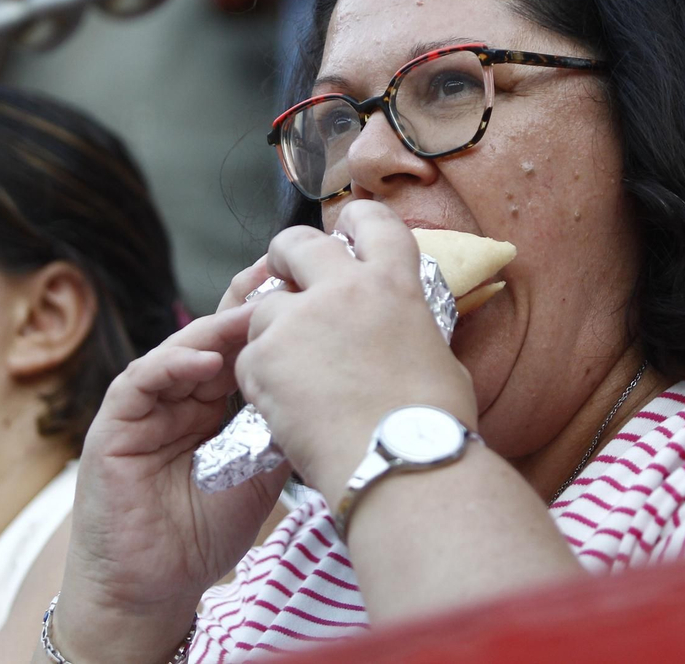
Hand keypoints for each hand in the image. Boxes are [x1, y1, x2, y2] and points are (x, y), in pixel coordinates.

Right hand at [52, 306, 286, 661]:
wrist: (152, 589)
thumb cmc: (202, 536)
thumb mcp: (259, 475)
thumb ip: (281, 430)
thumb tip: (331, 390)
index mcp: (211, 404)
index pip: (241, 349)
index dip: (273, 321)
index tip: (311, 294)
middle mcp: (179, 397)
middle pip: (214, 338)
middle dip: (249, 307)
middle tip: (285, 277)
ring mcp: (145, 407)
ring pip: (182, 351)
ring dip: (218, 330)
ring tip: (257, 314)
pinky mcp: (115, 425)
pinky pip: (142, 380)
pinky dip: (174, 366)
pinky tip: (208, 361)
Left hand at [235, 201, 477, 498]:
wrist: (399, 465)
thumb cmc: (433, 425)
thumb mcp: (435, 356)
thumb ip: (408, 328)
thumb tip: (402, 333)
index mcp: (393, 283)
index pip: (372, 222)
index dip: (355, 220)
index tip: (346, 229)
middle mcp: (343, 289)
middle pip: (297, 243)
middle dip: (287, 257)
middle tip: (288, 278)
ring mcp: (298, 320)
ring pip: (264, 308)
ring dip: (273, 333)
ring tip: (294, 377)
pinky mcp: (264, 357)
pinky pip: (249, 357)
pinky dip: (261, 379)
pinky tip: (285, 408)